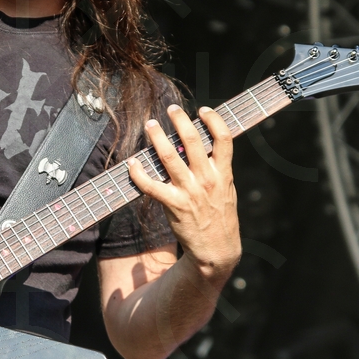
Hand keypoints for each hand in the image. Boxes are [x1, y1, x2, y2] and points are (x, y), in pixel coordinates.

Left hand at [126, 104, 240, 287]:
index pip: (223, 138)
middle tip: (171, 109)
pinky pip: (152, 186)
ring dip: (158, 138)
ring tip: (150, 125)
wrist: (216, 250)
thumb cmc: (220, 216)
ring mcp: (190, 192)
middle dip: (180, 121)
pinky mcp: (174, 205)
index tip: (203, 109)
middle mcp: (206, 179)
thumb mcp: (227, 189)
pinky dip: (139, 173)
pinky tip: (132, 163)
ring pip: (170, 157)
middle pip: (193, 141)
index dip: (214, 120)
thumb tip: (204, 144)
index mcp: (223, 173)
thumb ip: (216, 168)